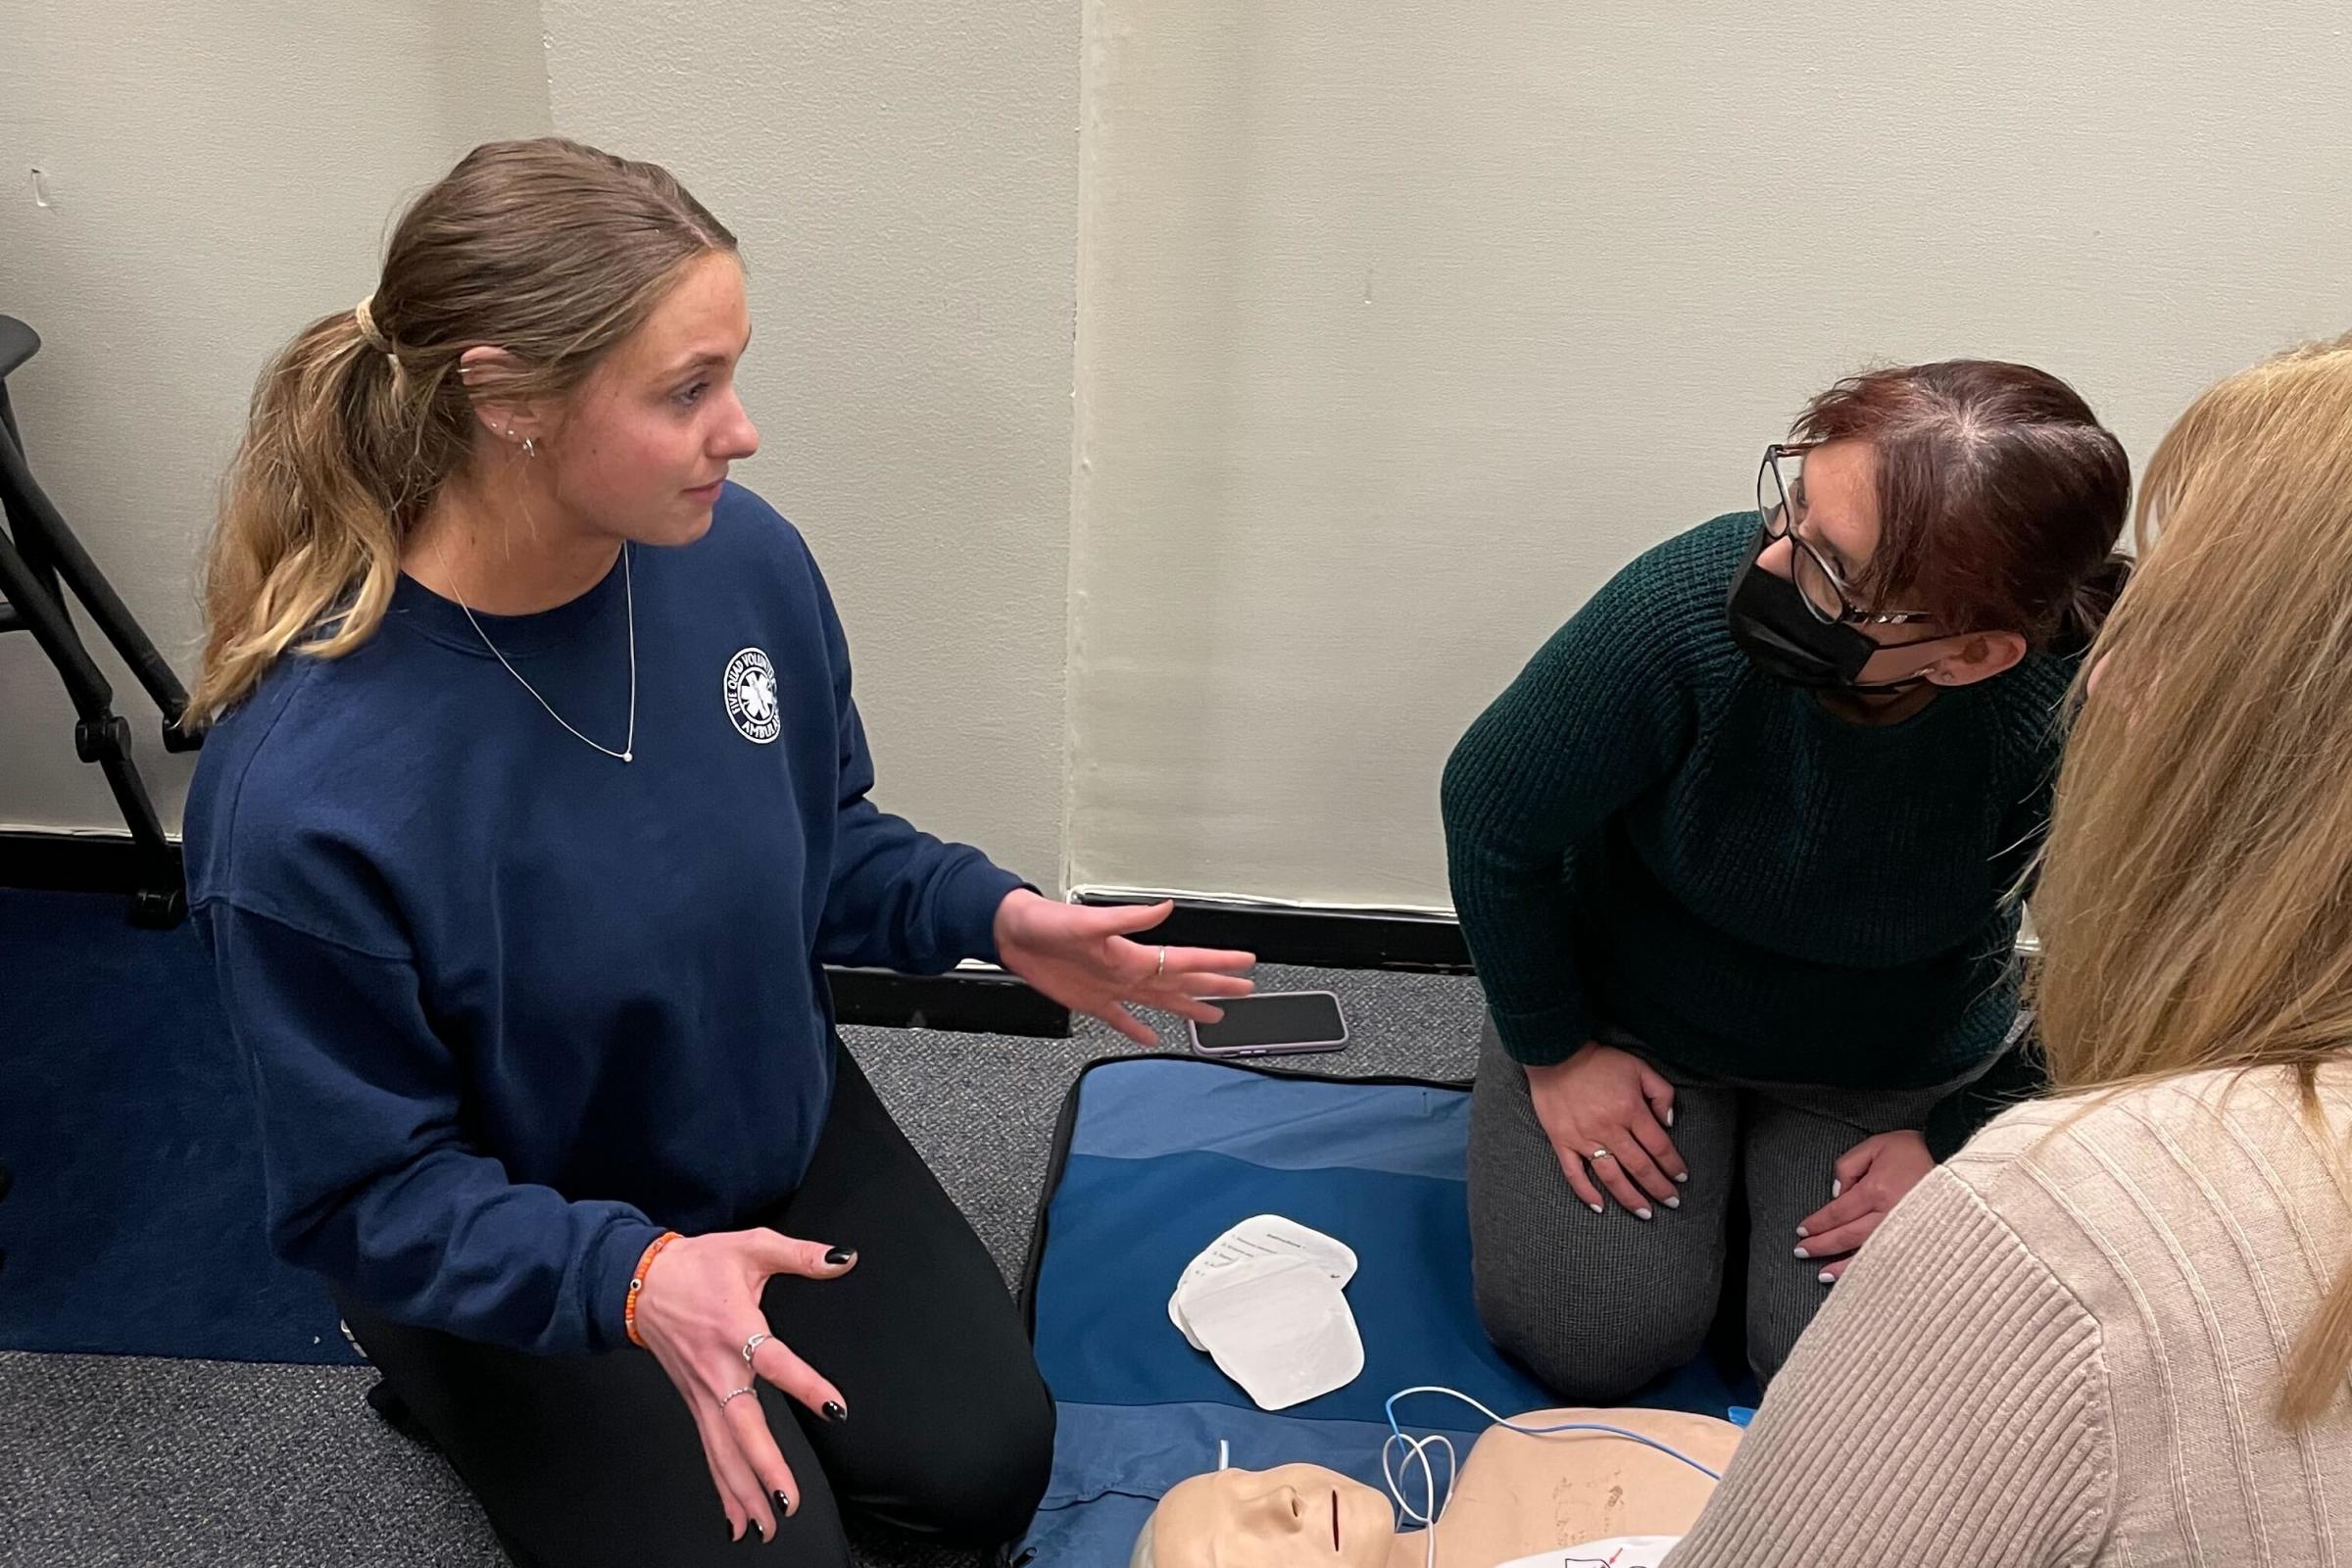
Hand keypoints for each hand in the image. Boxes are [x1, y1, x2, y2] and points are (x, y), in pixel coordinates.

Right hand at [631, 1229, 856, 1543]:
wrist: (640, 1279)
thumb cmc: (699, 1264)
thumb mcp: (752, 1245)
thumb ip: (801, 1254)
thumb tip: (845, 1258)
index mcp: (735, 1329)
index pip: (776, 1361)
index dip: (806, 1385)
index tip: (836, 1408)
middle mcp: (717, 1370)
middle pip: (740, 1427)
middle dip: (763, 1468)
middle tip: (787, 1502)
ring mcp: (702, 1392)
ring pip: (722, 1450)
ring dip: (743, 1491)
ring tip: (767, 1528)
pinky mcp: (694, 1402)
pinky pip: (710, 1451)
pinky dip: (723, 1487)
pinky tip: (736, 1521)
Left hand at [993, 892, 1256, 1045]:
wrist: (1013, 934)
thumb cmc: (1047, 921)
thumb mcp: (1088, 920)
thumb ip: (1129, 918)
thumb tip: (1164, 907)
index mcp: (1133, 954)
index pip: (1184, 960)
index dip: (1217, 963)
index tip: (1245, 963)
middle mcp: (1129, 971)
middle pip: (1181, 982)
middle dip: (1214, 986)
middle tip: (1244, 990)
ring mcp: (1113, 988)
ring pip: (1160, 1001)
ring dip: (1187, 1008)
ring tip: (1212, 1016)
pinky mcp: (1091, 1002)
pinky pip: (1121, 1019)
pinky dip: (1137, 1029)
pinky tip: (1151, 1037)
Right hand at [1524, 1043, 1686, 1218]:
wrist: (1555, 1054)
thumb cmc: (1599, 1061)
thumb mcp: (1639, 1067)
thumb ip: (1661, 1093)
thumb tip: (1668, 1122)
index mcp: (1631, 1110)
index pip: (1659, 1146)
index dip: (1673, 1164)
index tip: (1681, 1177)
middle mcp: (1609, 1129)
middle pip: (1640, 1166)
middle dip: (1659, 1187)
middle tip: (1672, 1202)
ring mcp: (1583, 1138)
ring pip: (1611, 1176)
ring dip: (1630, 1197)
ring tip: (1645, 1213)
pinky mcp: (1561, 1141)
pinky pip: (1574, 1173)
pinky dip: (1586, 1193)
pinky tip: (1599, 1207)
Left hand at [1796, 1129, 1935, 1282]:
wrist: (1957, 1160)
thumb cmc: (1917, 1151)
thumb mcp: (1875, 1145)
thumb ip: (1849, 1166)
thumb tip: (1837, 1194)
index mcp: (1877, 1189)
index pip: (1838, 1212)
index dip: (1818, 1223)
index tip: (1803, 1230)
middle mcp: (1891, 1213)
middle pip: (1848, 1235)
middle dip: (1822, 1246)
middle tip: (1802, 1252)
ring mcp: (1907, 1230)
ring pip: (1868, 1253)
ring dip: (1843, 1267)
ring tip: (1823, 1275)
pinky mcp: (1920, 1239)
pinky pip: (1890, 1259)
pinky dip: (1872, 1270)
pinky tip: (1861, 1278)